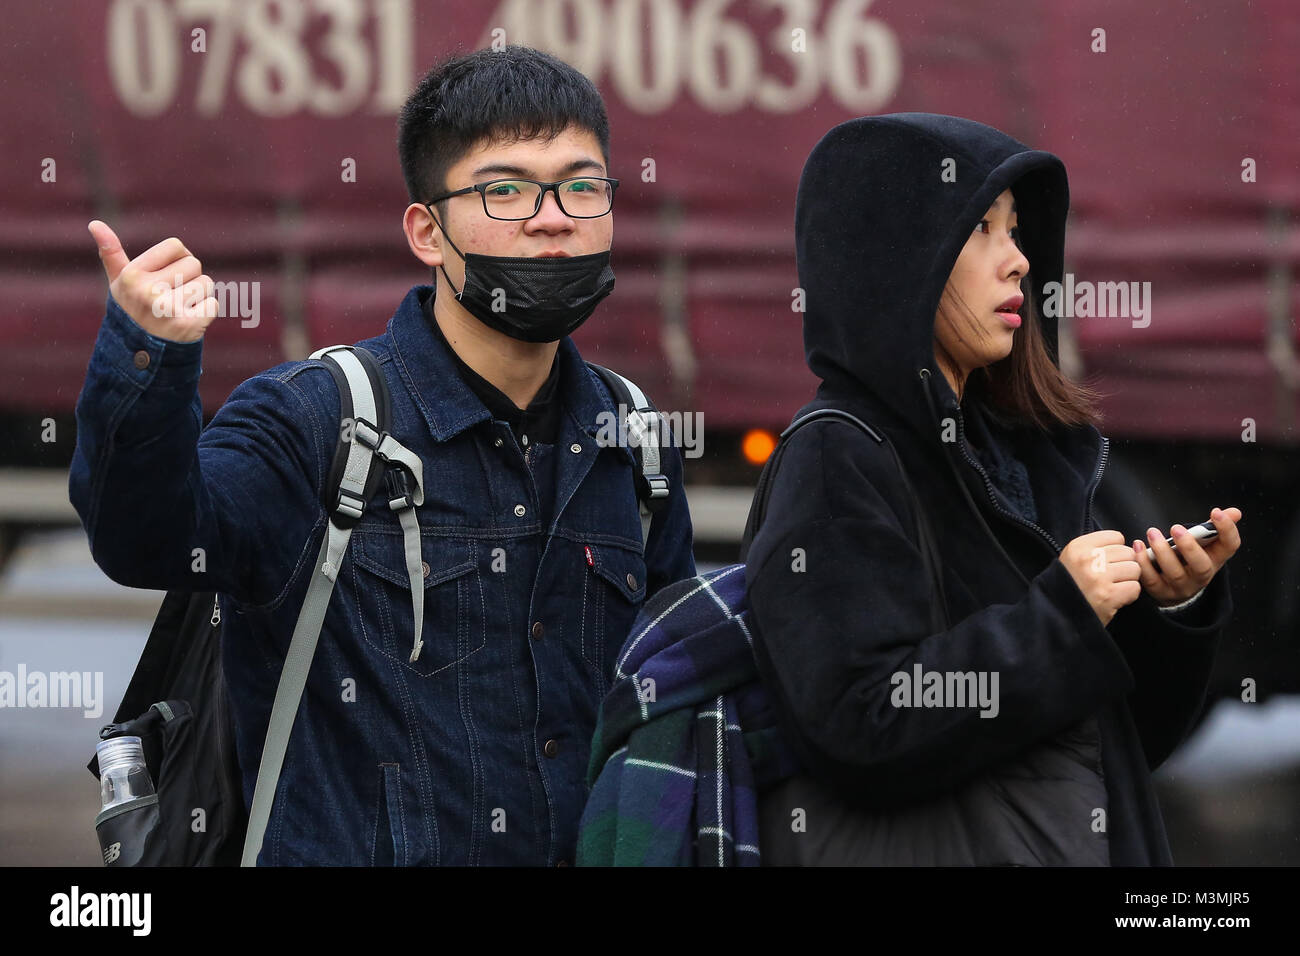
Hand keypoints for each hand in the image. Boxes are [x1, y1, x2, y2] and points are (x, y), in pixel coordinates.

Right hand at [88, 220, 217, 342]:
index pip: (176, 246)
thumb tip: (94, 224)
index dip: (178, 258)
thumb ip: (112, 253)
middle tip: (172, 296)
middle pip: (194, 263)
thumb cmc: (133, 310)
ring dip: (199, 295)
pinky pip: (213, 304)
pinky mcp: (188, 325)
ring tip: (179, 308)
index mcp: (132, 275)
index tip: (167, 273)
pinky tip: (188, 320)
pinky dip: (206, 311)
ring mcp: (168, 309)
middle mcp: (148, 291)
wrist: (140, 353)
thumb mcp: (119, 283)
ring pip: (206, 283)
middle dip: (188, 277)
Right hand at [1058, 529, 1142, 626]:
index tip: (1107, 562)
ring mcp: (1098, 577)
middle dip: (1124, 566)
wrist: (1058, 615)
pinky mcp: (1108, 595)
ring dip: (1128, 580)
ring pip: (1134, 569)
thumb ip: (1096, 548)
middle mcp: (1088, 558)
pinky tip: (1115, 599)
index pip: (1116, 537)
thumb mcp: (1072, 559)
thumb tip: (1129, 545)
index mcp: (1078, 547)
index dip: (1115, 551)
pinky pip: (1135, 588)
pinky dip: (1129, 595)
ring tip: (1113, 588)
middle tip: (1111, 578)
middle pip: (1128, 552)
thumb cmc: (1069, 587)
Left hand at [1133, 507, 1241, 607]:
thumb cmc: (1189, 559)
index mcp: (1216, 559)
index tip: (1215, 512)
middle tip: (1176, 527)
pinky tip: (1138, 546)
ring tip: (1152, 533)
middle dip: (1189, 546)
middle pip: (1201, 566)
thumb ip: (1214, 528)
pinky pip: (1152, 580)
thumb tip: (1235, 512)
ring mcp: (1182, 586)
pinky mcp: (1161, 592)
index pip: (1230, 546)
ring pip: (1175, 573)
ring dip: (1162, 551)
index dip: (1226, 530)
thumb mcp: (1205, 546)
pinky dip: (1144, 563)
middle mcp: (1201, 576)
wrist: (1175, 589)